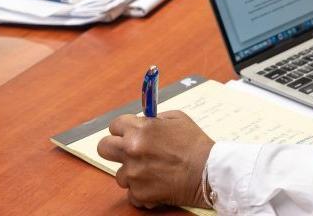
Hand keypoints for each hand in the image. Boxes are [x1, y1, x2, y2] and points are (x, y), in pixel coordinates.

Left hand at [97, 110, 213, 208]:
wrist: (208, 171)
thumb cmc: (195, 143)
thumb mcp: (178, 118)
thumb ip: (155, 119)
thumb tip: (142, 122)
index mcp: (140, 130)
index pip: (114, 125)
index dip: (124, 128)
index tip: (130, 132)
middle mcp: (132, 151)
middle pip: (104, 148)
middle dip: (115, 147)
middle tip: (130, 151)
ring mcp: (133, 174)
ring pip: (119, 173)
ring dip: (132, 172)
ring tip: (153, 170)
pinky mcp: (139, 194)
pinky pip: (131, 192)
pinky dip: (142, 189)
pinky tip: (156, 183)